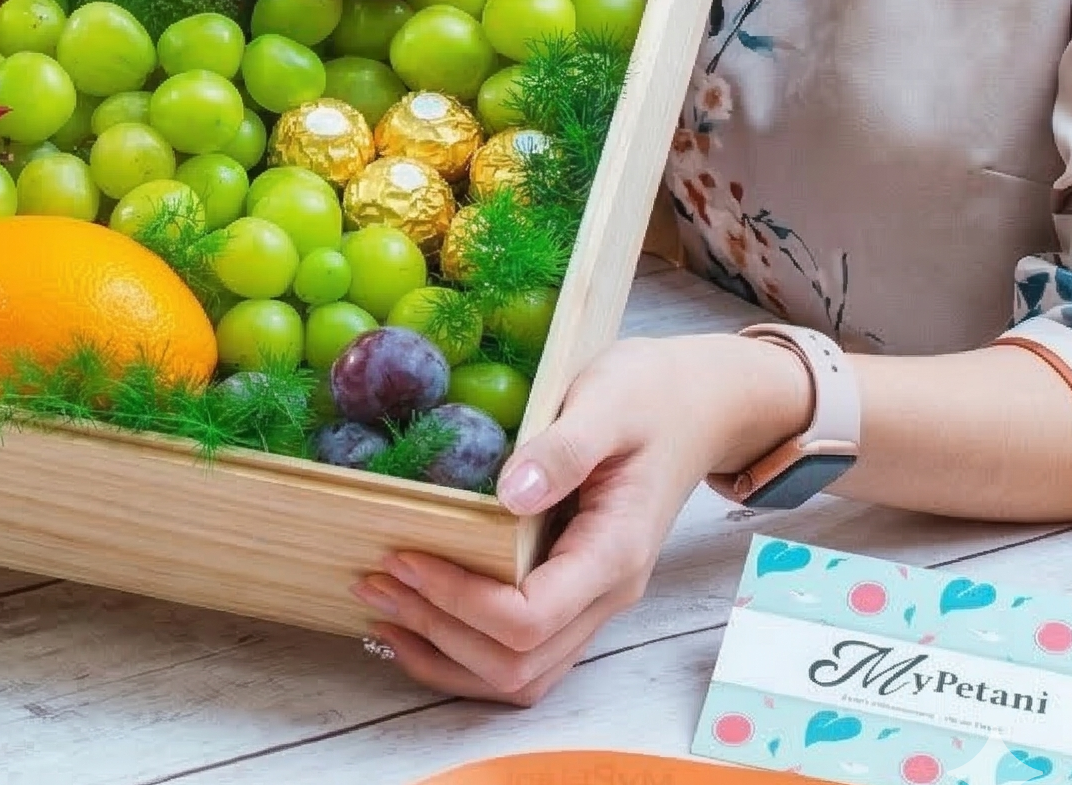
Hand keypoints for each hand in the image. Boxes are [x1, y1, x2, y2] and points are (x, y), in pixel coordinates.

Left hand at [352, 332, 810, 704]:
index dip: (459, 600)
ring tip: (379, 605)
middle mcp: (606, 593)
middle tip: (373, 579)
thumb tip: (509, 493)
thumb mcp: (608, 401)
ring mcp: (592, 600)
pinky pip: (523, 652)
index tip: (403, 555)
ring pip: (520, 676)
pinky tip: (416, 620)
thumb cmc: (652, 396)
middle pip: (518, 663)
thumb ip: (562, 448)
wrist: (697, 405)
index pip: (530, 616)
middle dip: (437, 631)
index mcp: (614, 551)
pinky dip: (463, 650)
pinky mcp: (574, 591)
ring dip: (444, 653)